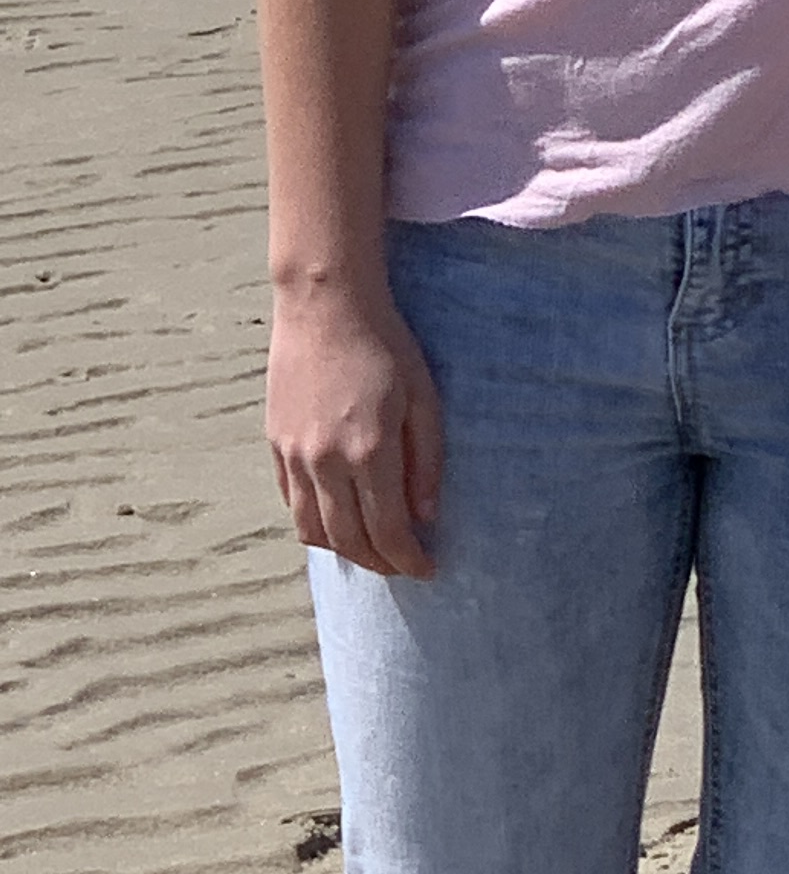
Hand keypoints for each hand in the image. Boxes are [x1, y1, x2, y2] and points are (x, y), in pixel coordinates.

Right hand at [268, 281, 443, 576]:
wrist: (325, 304)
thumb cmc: (386, 343)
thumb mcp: (424, 396)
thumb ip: (428, 460)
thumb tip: (426, 515)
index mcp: (369, 451)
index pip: (388, 530)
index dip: (409, 559)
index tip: (428, 569)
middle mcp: (326, 462)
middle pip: (348, 541)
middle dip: (379, 563)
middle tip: (403, 567)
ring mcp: (294, 455)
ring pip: (312, 530)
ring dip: (343, 552)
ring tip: (371, 551)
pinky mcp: (275, 444)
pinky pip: (291, 503)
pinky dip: (313, 524)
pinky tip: (336, 521)